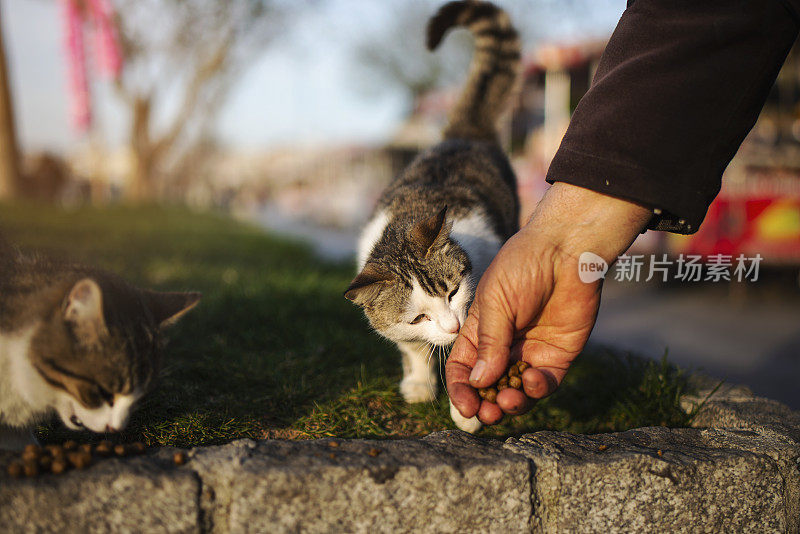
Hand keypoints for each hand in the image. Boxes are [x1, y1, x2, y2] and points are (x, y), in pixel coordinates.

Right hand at [446, 182, 651, 423]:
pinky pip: (545, 383)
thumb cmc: (523, 267)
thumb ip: (490, 344)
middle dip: (486, 404)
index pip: (464, 369)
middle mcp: (503, 347)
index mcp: (480, 332)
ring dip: (510, 403)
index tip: (466, 406)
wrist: (567, 251)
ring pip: (516, 392)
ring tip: (508, 401)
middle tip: (487, 414)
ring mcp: (530, 353)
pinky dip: (536, 389)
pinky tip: (531, 380)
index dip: (461, 390)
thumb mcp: (496, 303)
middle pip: (489, 387)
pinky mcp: (558, 356)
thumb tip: (479, 382)